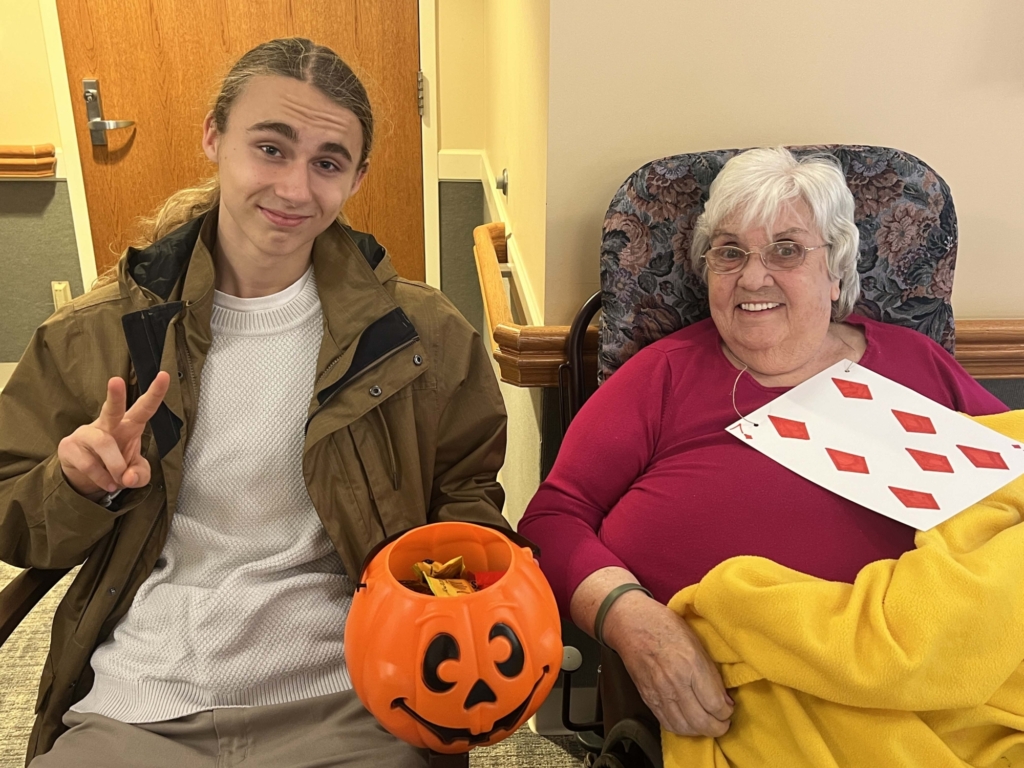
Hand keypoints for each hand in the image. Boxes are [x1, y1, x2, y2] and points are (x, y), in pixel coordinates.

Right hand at [57, 373, 170, 500]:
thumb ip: (140, 475)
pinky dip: (102, 478)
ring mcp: (86, 433)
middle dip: (115, 395)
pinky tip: (107, 483)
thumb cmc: (115, 465)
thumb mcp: (135, 473)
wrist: (84, 477)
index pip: (144, 408)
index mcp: (129, 425)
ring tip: (119, 480)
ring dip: (115, 465)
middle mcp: (108, 424)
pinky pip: (89, 463)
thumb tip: (129, 478)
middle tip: (115, 380)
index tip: (165, 375)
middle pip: (111, 408)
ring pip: (104, 443)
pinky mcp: (69, 446)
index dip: (155, 393)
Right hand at [603, 591, 733, 736]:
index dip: (727, 711)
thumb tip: (723, 697)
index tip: (729, 707)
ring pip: (684, 727)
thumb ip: (710, 671)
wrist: (630, 623)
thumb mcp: (696, 641)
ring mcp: (659, 692)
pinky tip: (688, 723)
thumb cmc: (664, 625)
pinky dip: (682, 729)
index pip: (715, 704)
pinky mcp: (647, 697)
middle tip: (723, 722)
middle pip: (701, 721)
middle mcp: (675, 682)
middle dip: (718, 727)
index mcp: (691, 664)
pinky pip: (667, 723)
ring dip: (700, 731)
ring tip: (708, 724)